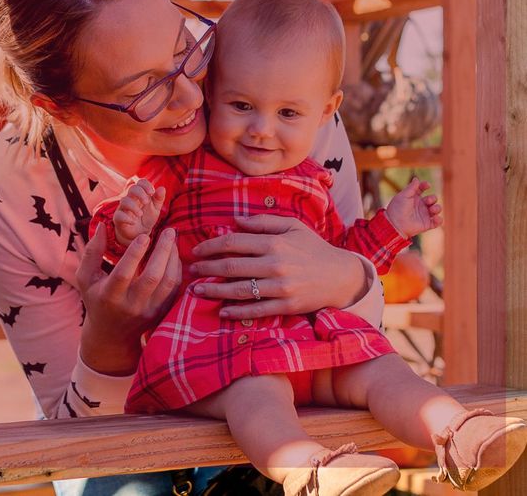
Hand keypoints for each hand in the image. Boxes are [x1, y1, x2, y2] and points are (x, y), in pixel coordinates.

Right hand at [76, 222, 180, 375]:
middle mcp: (131, 305)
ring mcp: (149, 310)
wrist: (112, 335)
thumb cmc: (97, 299)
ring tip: (172, 239)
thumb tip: (102, 225)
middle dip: (163, 251)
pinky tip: (174, 254)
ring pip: (168, 283)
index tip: (144, 235)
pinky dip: (177, 269)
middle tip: (169, 230)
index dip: (134, 254)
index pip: (123, 274)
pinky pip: (175, 288)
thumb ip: (92, 252)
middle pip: (152, 277)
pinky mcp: (162, 312)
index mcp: (110, 296)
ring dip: (173, 258)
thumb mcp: (86, 278)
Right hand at [113, 179, 165, 245]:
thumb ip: (158, 199)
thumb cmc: (147, 218)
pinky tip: (133, 222)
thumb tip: (162, 188)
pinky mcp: (118, 218)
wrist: (139, 233)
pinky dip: (126, 218)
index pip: (141, 182)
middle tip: (146, 202)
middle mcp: (131, 198)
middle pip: (132, 188)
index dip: (146, 185)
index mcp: (140, 194)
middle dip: (140, 193)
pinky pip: (119, 215)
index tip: (152, 192)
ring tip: (141, 214)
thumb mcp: (155, 208)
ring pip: (124, 201)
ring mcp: (123, 208)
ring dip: (133, 206)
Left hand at [188, 214, 368, 318]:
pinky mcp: (286, 306)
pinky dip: (237, 312)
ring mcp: (280, 288)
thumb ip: (263, 222)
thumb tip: (235, 220)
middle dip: (207, 268)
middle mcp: (275, 265)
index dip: (211, 246)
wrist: (341, 276)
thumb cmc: (313, 247)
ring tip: (197, 290)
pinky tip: (222, 311)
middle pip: (231, 266)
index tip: (197, 250)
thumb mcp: (292, 226)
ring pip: (240, 290)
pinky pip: (256, 311)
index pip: (233, 242)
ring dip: (215, 290)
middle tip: (191, 270)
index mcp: (274, 242)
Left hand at [386, 177, 442, 237]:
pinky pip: (437, 222)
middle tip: (427, 201)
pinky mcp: (427, 224)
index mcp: (413, 198)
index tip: (427, 185)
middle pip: (432, 198)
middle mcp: (420, 205)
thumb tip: (416, 178)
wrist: (395, 224)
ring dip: (437, 208)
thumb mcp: (404, 195)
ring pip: (436, 209)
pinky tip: (436, 218)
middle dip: (432, 198)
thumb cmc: (398, 208)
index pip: (421, 189)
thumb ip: (412, 187)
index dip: (425, 185)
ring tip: (432, 209)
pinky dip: (439, 220)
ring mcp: (424, 214)